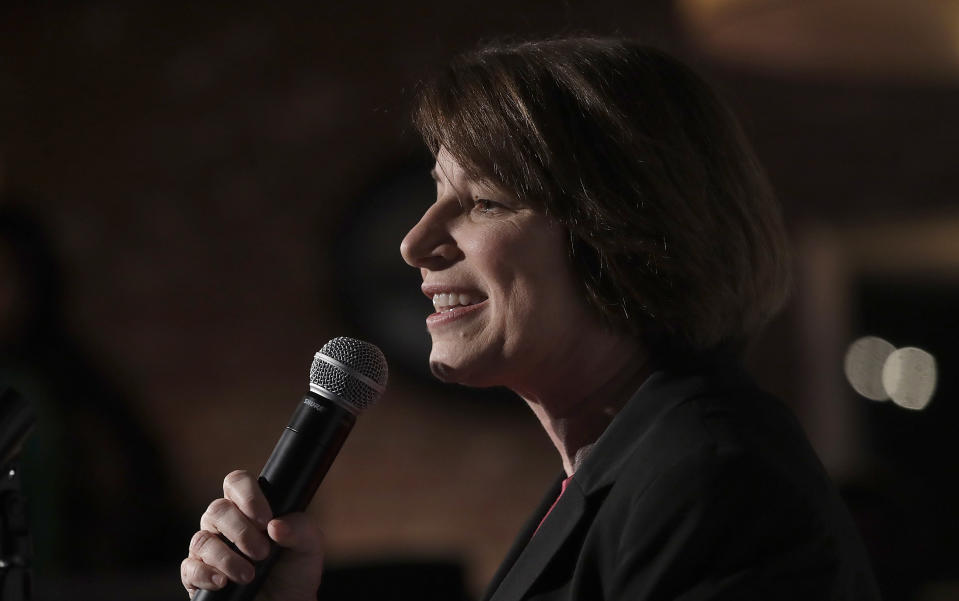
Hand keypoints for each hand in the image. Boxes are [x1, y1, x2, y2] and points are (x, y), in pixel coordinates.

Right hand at [180, 470, 324, 600]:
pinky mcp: (197, 576)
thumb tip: (275, 525)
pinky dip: (206, 574)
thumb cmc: (295, 572)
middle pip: (217, 509)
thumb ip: (300, 528)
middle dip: (241, 532)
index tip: (265, 519)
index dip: (247, 495)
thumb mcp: (309, 546)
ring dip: (227, 558)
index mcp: (249, 509)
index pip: (237, 482)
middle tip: (263, 552)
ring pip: (202, 539)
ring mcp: (209, 549)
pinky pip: (190, 568)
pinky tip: (224, 582)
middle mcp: (225, 524)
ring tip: (249, 575)